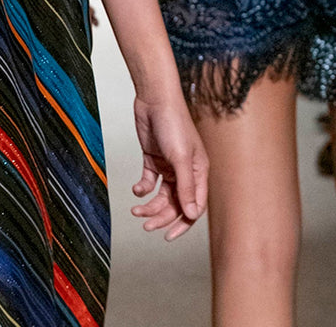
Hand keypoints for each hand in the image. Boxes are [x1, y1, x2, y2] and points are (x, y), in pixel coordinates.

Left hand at [130, 92, 206, 240]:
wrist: (154, 99)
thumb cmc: (173, 123)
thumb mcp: (180, 158)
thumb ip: (185, 187)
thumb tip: (191, 215)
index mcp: (199, 173)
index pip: (194, 206)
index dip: (182, 223)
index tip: (168, 236)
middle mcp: (186, 172)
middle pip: (176, 203)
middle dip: (161, 216)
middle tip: (146, 226)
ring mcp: (169, 165)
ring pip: (162, 195)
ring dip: (150, 205)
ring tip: (136, 210)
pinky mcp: (154, 158)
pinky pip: (150, 180)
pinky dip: (143, 188)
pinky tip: (138, 189)